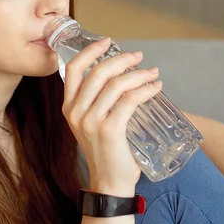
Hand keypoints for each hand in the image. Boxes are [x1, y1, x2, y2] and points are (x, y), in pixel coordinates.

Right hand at [62, 37, 161, 196]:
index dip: (90, 51)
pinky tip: (155, 87)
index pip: (74, 69)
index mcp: (69, 107)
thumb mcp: (92, 122)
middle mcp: (76, 112)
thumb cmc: (106, 150)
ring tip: (152, 73)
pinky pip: (129, 100)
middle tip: (138, 56)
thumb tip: (120, 74)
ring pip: (116, 84)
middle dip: (121, 59)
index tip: (107, 41)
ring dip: (138, 74)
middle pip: (98, 72)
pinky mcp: (109, 130)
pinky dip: (145, 90)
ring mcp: (91, 121)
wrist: (109, 182)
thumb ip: (97, 101)